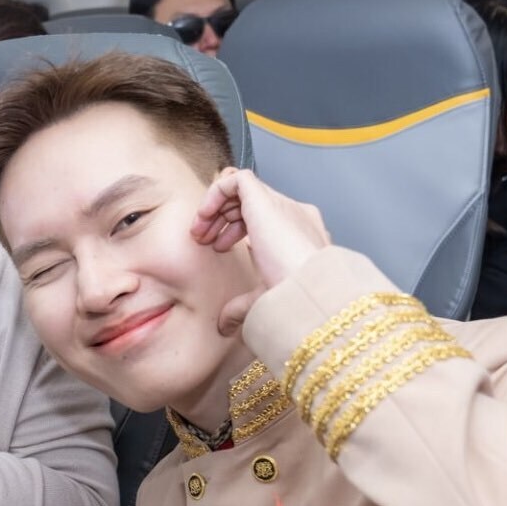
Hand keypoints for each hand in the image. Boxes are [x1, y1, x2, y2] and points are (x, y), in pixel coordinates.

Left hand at [190, 168, 330, 334]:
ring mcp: (281, 203)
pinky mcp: (264, 197)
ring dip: (214, 208)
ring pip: (241, 189)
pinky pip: (236, 179)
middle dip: (221, 218)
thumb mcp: (262, 299)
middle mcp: (292, 213)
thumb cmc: (293, 297)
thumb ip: (241, 305)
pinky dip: (216, 192)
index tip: (217, 248)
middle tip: (202, 239)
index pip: (263, 217)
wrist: (307, 287)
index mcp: (298, 232)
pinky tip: (205, 215)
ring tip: (199, 231)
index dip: (235, 229)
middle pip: (249, 203)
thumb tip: (224, 326)